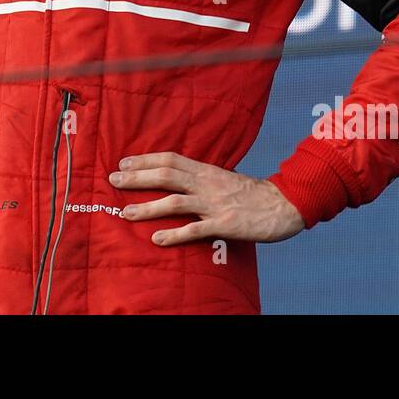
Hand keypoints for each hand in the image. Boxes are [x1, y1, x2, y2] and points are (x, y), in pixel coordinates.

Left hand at [108, 151, 305, 244]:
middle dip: (137, 178)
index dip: (145, 159)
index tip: (124, 162)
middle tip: (113, 180)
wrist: (285, 204)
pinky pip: (195, 230)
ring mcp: (215, 204)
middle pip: (166, 176)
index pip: (171, 159)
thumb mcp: (224, 178)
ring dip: (147, 207)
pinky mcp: (224, 224)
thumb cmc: (252, 193)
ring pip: (175, 202)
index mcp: (207, 170)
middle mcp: (207, 183)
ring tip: (125, 213)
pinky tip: (156, 239)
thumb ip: (201, 177)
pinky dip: (174, 234)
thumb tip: (177, 178)